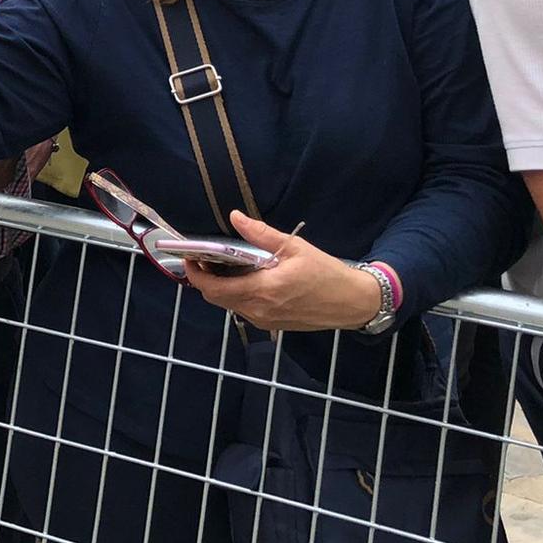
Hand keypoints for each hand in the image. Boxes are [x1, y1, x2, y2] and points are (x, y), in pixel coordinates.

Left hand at [184, 212, 384, 332]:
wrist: (353, 303)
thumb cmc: (326, 274)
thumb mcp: (294, 248)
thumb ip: (261, 234)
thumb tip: (235, 217)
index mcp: (262, 291)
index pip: (213, 289)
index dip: (195, 274)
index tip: (189, 257)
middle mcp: (259, 311)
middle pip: (216, 298)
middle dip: (204, 279)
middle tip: (203, 258)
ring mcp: (264, 321)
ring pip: (229, 305)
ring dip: (220, 287)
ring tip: (222, 264)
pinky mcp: (272, 325)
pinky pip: (243, 309)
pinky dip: (236, 294)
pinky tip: (244, 278)